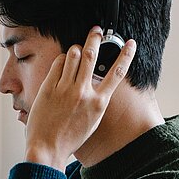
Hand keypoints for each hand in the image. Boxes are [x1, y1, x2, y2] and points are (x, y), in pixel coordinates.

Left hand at [24, 26, 136, 170]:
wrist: (48, 148)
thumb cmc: (70, 138)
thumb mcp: (92, 120)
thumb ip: (96, 100)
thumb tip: (97, 81)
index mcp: (98, 103)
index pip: (117, 73)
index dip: (126, 55)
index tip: (130, 43)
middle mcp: (83, 93)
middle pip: (92, 54)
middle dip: (95, 37)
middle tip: (96, 30)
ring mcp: (65, 89)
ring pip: (73, 54)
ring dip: (76, 48)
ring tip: (76, 50)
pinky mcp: (49, 88)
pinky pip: (58, 64)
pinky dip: (62, 60)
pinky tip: (63, 64)